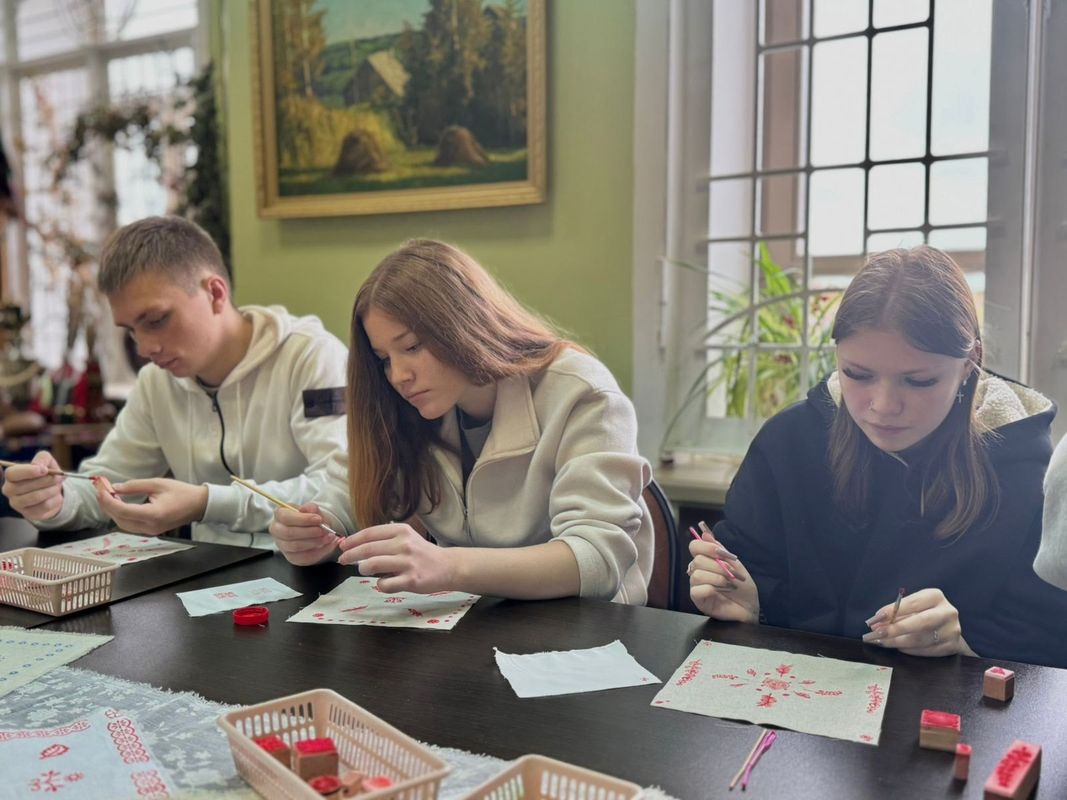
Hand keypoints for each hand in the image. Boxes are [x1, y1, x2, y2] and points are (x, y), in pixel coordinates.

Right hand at [1, 451, 64, 520]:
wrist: (52, 491)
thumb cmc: (46, 474)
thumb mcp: (46, 461)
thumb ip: (42, 459)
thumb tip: (40, 466)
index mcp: (11, 476)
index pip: (11, 474)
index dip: (28, 471)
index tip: (44, 470)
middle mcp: (9, 490)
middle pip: (24, 486)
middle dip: (45, 481)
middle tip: (57, 478)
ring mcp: (17, 504)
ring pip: (35, 497)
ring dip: (52, 490)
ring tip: (57, 486)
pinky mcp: (29, 513)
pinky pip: (44, 506)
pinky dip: (55, 499)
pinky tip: (56, 496)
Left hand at [94, 478, 207, 535]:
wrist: (199, 505)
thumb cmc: (182, 492)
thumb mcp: (157, 484)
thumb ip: (134, 486)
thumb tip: (114, 488)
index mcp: (154, 514)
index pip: (123, 511)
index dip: (108, 500)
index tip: (100, 488)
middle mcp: (150, 526)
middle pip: (119, 519)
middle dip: (106, 505)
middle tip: (101, 489)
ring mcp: (150, 531)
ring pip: (122, 524)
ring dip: (112, 510)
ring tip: (107, 494)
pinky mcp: (151, 531)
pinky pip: (130, 525)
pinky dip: (121, 514)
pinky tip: (118, 503)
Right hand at [269, 503, 338, 565]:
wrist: (315, 529)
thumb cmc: (310, 518)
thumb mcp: (312, 509)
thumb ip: (311, 508)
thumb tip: (306, 509)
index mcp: (279, 515)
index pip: (286, 518)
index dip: (303, 519)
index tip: (318, 519)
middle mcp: (277, 531)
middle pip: (289, 533)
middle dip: (309, 532)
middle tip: (324, 530)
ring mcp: (282, 546)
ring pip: (296, 546)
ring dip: (315, 542)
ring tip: (328, 537)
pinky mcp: (291, 557)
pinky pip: (304, 557)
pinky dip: (319, 552)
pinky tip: (328, 545)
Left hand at [337, 523, 454, 593]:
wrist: (448, 567)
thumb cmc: (422, 553)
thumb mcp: (406, 538)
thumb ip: (385, 540)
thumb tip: (355, 546)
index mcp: (401, 531)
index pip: (370, 533)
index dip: (352, 540)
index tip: (342, 545)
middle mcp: (404, 544)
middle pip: (367, 549)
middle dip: (350, 555)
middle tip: (342, 560)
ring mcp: (407, 563)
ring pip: (372, 565)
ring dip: (364, 569)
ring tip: (365, 570)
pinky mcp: (411, 580)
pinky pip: (385, 584)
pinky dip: (380, 585)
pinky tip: (385, 583)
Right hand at [688, 531, 758, 622]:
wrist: (751, 607)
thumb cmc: (743, 587)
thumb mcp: (735, 564)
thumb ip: (720, 549)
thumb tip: (705, 533)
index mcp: (706, 560)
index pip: (694, 546)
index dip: (707, 547)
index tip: (721, 553)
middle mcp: (698, 571)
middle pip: (697, 560)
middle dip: (718, 566)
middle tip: (732, 574)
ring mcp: (696, 586)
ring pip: (697, 574)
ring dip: (717, 578)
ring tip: (729, 585)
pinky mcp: (698, 600)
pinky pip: (697, 590)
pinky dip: (711, 589)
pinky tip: (722, 592)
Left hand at [862, 588, 975, 656]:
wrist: (949, 629)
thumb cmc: (924, 613)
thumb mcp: (913, 606)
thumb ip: (897, 613)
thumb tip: (876, 623)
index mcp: (936, 597)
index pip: (912, 603)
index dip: (892, 611)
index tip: (875, 618)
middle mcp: (947, 613)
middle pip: (920, 622)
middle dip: (895, 629)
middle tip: (875, 633)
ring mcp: (951, 631)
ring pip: (921, 639)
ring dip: (897, 642)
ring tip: (881, 641)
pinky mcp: (952, 647)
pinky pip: (926, 651)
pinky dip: (908, 650)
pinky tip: (897, 648)